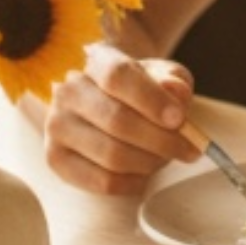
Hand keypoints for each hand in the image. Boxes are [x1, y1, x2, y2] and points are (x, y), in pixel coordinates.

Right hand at [41, 46, 196, 196]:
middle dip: (161, 140)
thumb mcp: (164, 77)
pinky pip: (102, 182)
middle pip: (117, 120)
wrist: (111, 106)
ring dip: (150, 162)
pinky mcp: (56, 159)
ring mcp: (57, 126)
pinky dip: (134, 182)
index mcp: (97, 62)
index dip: (151, 99)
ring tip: (166, 158)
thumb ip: (174, 81)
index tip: (179, 118)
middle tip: (189, 148)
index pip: (118, 76)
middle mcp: (69, 92)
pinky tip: (145, 173)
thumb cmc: (143, 91)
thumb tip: (176, 92)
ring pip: (112, 155)